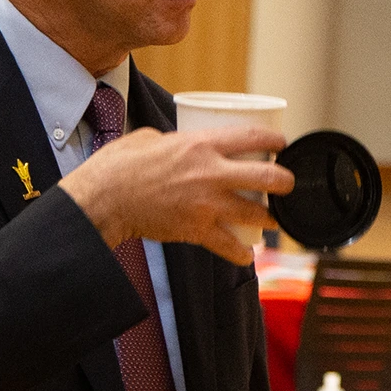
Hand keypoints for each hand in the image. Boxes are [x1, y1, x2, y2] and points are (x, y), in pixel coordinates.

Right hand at [56, 123, 292, 265]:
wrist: (103, 198)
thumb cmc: (120, 165)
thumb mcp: (151, 138)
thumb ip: (176, 140)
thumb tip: (185, 143)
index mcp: (201, 144)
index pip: (253, 137)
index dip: (276, 139)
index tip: (282, 143)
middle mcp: (211, 173)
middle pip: (268, 177)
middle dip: (285, 182)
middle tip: (286, 185)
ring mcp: (207, 204)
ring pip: (256, 213)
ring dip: (269, 219)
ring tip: (271, 219)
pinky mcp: (197, 230)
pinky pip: (230, 246)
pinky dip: (242, 253)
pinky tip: (248, 254)